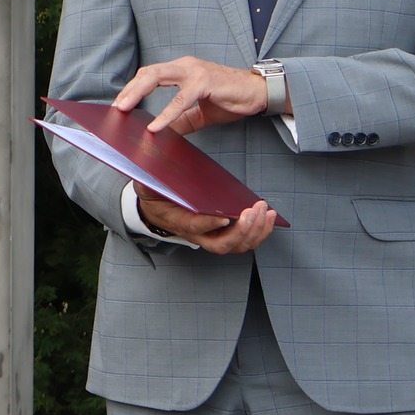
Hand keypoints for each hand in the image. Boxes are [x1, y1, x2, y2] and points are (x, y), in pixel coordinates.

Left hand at [113, 56, 267, 134]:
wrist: (259, 93)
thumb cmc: (230, 98)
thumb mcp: (199, 112)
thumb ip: (180, 120)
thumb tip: (160, 134)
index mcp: (181, 69)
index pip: (149, 74)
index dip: (133, 88)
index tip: (119, 104)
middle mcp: (185, 65)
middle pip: (148, 72)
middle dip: (129, 89)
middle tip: (115, 107)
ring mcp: (195, 71)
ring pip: (157, 76)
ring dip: (137, 93)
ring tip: (123, 109)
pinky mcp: (205, 82)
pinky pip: (180, 98)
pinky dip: (166, 112)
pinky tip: (156, 125)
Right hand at [136, 184, 276, 253]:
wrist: (157, 212)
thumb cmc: (155, 197)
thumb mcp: (146, 187)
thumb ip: (147, 181)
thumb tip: (149, 169)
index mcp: (178, 221)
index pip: (194, 227)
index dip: (209, 224)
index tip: (224, 217)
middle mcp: (197, 235)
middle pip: (222, 244)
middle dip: (241, 230)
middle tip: (253, 210)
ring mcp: (212, 237)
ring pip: (237, 245)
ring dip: (255, 231)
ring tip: (265, 211)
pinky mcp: (225, 234)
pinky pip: (246, 241)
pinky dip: (261, 231)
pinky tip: (269, 216)